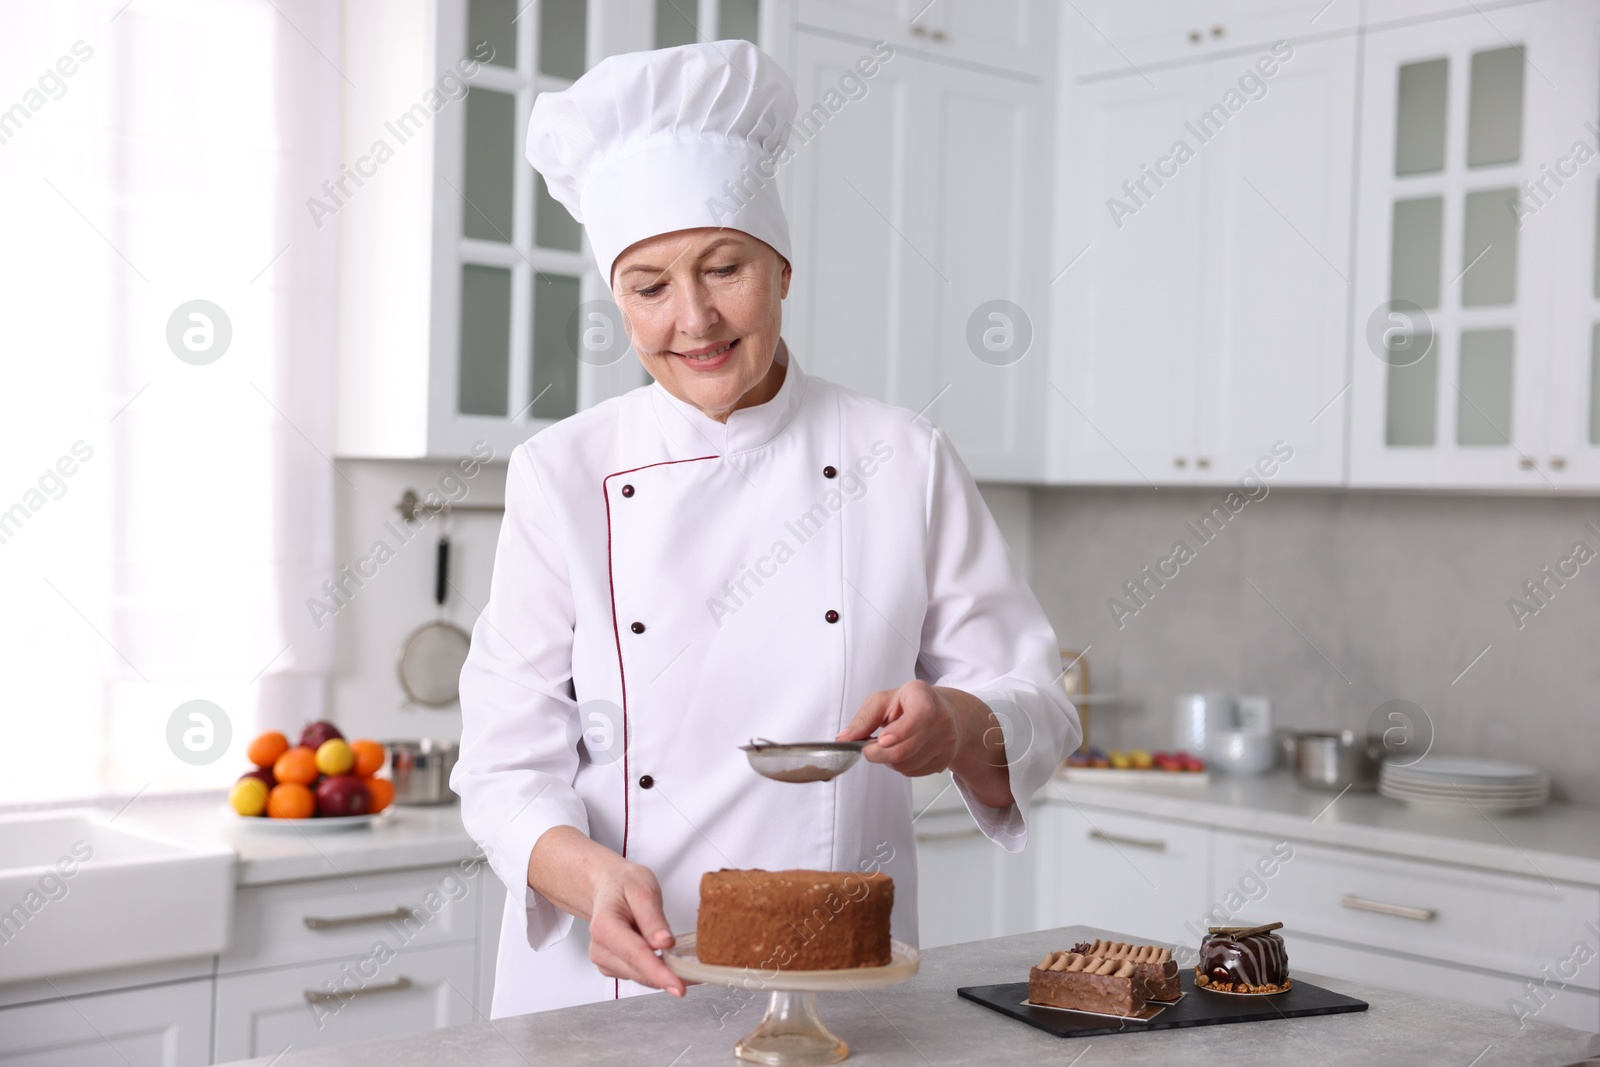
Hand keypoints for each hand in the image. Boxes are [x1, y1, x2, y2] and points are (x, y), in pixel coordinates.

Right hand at [587, 860, 687, 995]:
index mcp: (605, 926)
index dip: (658, 973)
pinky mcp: (611, 967)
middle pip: (638, 970)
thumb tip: (665, 942)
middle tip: (696, 975)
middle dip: (667, 976)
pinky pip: (637, 975)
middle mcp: (600, 947)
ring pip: (639, 976)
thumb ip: (653, 918)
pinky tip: (660, 954)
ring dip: (661, 973)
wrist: (608, 886)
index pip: (635, 954)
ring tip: (678, 956)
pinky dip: (653, 970)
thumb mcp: (643, 890)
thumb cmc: (624, 885)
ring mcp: (603, 960)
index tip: (678, 987)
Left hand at [837, 682, 1014, 806]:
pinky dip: (902, 767)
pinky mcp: (946, 759)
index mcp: (923, 696)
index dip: (901, 731)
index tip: (882, 740)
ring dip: (889, 761)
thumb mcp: (883, 701)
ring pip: (907, 764)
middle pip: (905, 749)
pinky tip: (903, 751)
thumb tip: (844, 739)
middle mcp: (941, 718)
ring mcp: (947, 741)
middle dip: (878, 753)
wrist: (943, 713)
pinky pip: (914, 772)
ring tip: (890, 745)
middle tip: (868, 748)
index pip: (920, 714)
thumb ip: (863, 719)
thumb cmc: (908, 704)